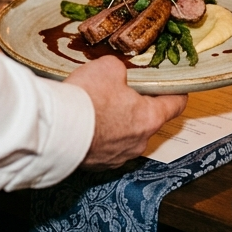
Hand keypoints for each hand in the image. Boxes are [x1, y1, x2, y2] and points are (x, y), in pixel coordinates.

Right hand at [66, 56, 186, 169]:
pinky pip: (105, 146)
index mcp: (149, 118)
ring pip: (125, 134)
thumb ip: (121, 71)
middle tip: (120, 90)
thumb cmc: (85, 99)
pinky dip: (99, 135)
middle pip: (147, 119)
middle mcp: (139, 142)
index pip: (176, 105)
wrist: (54, 131)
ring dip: (116, 121)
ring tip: (97, 106)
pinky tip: (85, 122)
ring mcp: (119, 156)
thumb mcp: (108, 67)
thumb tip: (117, 75)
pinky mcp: (99, 164)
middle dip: (137, 105)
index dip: (177, 92)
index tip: (176, 87)